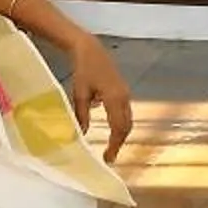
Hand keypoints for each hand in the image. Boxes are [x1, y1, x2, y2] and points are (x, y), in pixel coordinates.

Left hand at [66, 36, 135, 161]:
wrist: (91, 49)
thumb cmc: (83, 69)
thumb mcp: (79, 93)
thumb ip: (82, 115)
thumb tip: (82, 134)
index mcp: (114, 98)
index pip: (118, 128)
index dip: (114, 145)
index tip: (107, 158)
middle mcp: (124, 97)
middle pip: (126, 126)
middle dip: (119, 143)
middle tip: (109, 157)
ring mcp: (126, 93)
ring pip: (128, 120)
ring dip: (121, 134)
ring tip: (111, 147)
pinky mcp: (123, 91)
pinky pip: (126, 112)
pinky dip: (121, 124)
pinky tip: (112, 130)